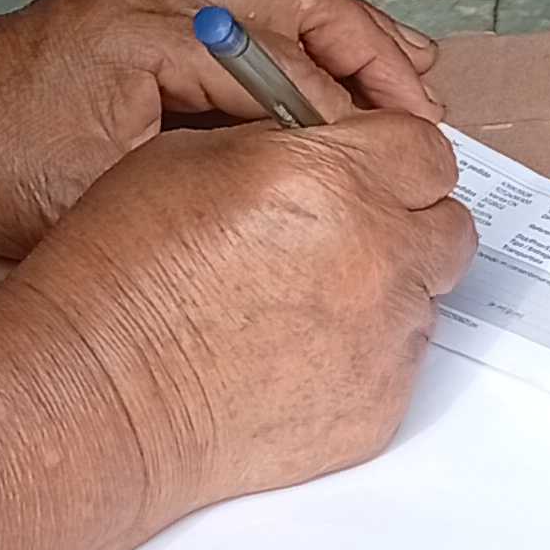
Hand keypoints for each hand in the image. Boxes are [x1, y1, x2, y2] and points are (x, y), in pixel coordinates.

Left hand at [0, 0, 444, 263]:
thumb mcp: (90, 195)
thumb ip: (191, 180)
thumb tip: (288, 184)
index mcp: (147, 35)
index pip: (279, 62)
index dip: (346, 114)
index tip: (394, 155)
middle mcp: (155, 0)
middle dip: (372, 49)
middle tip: (424, 104)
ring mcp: (150, 1)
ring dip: (349, 32)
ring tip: (409, 74)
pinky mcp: (145, 18)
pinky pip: (248, 6)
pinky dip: (304, 33)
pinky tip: (332, 72)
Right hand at [0, 112, 475, 534]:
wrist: (100, 390)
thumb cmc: (123, 274)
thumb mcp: (190, 156)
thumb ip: (286, 146)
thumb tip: (325, 145)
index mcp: (334, 179)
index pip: (428, 150)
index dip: (394, 158)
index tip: (371, 171)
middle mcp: (377, 255)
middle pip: (449, 225)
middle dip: (406, 222)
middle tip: (347, 234)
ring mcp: (385, 338)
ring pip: (426, 298)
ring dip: (384, 291)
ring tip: (301, 302)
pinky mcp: (380, 404)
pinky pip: (399, 364)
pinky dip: (363, 354)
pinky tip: (293, 353)